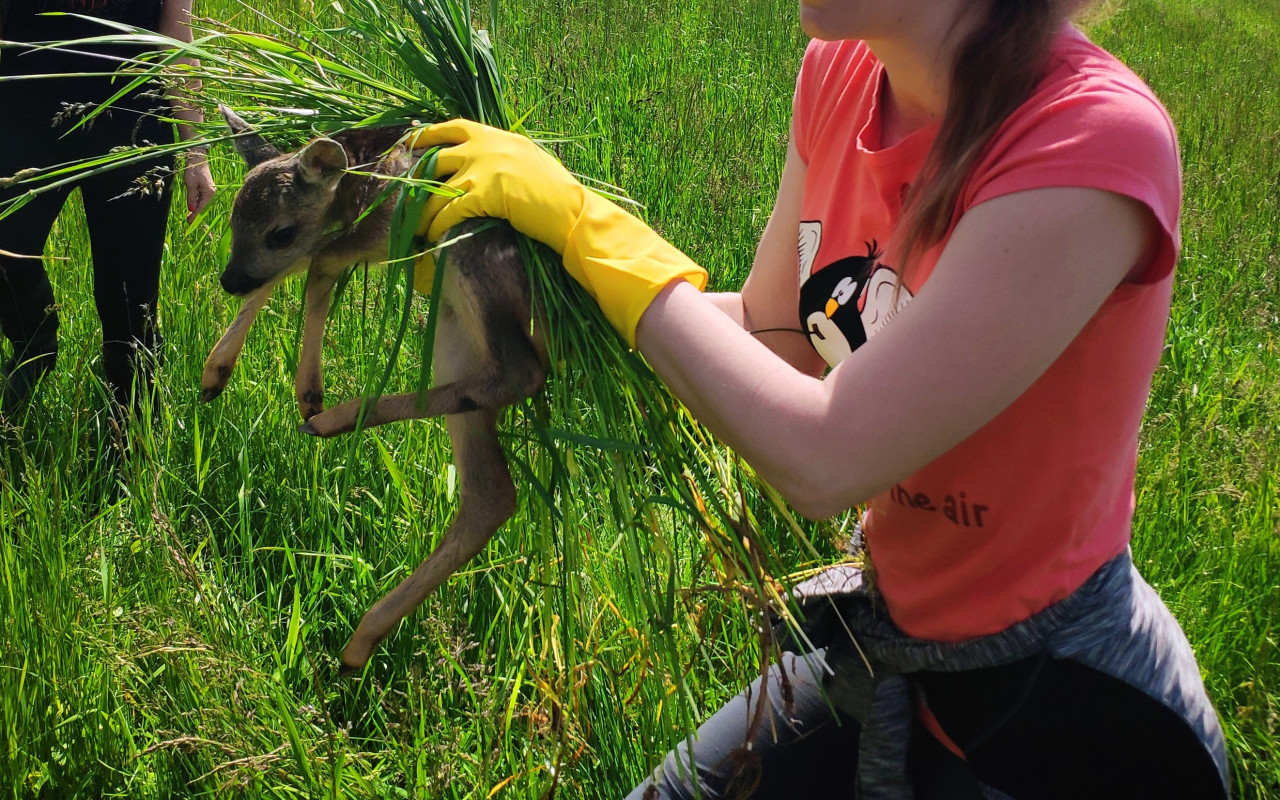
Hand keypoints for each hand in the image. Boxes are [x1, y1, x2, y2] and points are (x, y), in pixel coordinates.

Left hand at [183, 150, 215, 223]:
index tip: (190, 222)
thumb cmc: (194, 170)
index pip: (201, 207)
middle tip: (188, 222)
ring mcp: (209, 191)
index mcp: (209, 193)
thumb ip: (191, 197)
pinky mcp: (206, 188)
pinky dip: (196, 203)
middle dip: (196, 214)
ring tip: (189, 217)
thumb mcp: (190, 185)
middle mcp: (211, 193)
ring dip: (195, 209)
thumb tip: (191, 209)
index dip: (195, 215)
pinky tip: (192, 207)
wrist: (197, 159)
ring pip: (201, 203)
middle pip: (202, 206)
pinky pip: (201, 198)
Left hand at [411, 119, 706, 343]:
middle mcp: (487, 144)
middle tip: (400, 196)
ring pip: (436, 185)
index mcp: (497, 135)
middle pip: (434, 155)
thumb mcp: (529, 163)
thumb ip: (503, 159)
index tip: (409, 146)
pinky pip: (449, 208)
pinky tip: (433, 236)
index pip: (451, 126)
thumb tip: (481, 167)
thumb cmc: (557, 196)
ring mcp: (485, 166)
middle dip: (413, 177)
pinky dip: (438, 224)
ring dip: (422, 208)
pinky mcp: (486, 192)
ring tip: (414, 226)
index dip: (425, 136)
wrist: (573, 212)